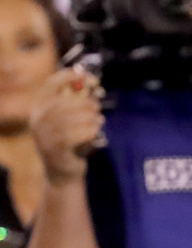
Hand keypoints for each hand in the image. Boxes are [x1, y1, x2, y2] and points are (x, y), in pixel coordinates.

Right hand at [30, 68, 105, 185]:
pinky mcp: (56, 149)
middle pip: (66, 101)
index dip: (68, 76)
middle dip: (87, 102)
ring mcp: (44, 136)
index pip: (50, 85)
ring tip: (98, 120)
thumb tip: (90, 81)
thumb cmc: (70, 141)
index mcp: (39, 109)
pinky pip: (79, 133)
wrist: (62, 172)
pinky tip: (95, 131)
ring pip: (75, 117)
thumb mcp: (70, 119)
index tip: (86, 75)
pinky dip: (91, 130)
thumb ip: (76, 101)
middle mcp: (38, 121)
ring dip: (92, 117)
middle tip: (98, 106)